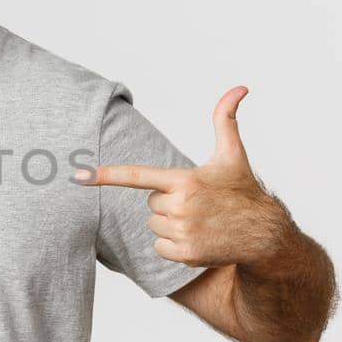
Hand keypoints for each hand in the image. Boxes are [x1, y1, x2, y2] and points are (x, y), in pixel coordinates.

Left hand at [77, 85, 287, 267]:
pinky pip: (159, 248)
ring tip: (200, 222)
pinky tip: (198, 239)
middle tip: (198, 204)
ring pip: (153, 226)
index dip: (106, 175)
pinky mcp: (185, 254)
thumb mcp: (232, 154)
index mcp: (184, 180)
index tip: (78, 177)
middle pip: (150, 204)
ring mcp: (182, 232)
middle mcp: (180, 206)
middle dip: (169, 203)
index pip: (137, 176)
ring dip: (171, 225)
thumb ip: (226, 119)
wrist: (263, 235)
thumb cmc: (243, 192)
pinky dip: (174, 246)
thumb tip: (240, 87)